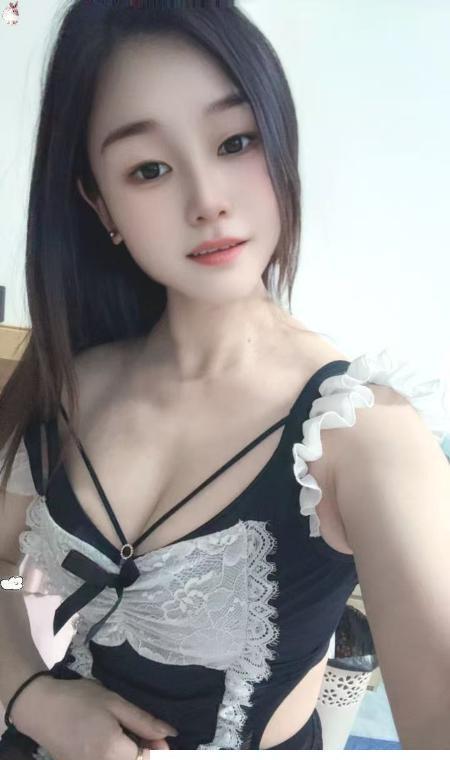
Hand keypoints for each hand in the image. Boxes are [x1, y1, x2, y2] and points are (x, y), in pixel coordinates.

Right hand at [11, 676, 176, 758]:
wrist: (40, 708)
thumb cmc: (79, 699)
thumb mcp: (115, 703)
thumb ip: (143, 721)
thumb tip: (170, 734)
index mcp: (112, 751)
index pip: (147, 759)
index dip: (159, 749)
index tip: (160, 735)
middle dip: (145, 752)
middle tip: (145, 732)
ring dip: (130, 754)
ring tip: (128, 735)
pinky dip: (116, 756)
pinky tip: (114, 742)